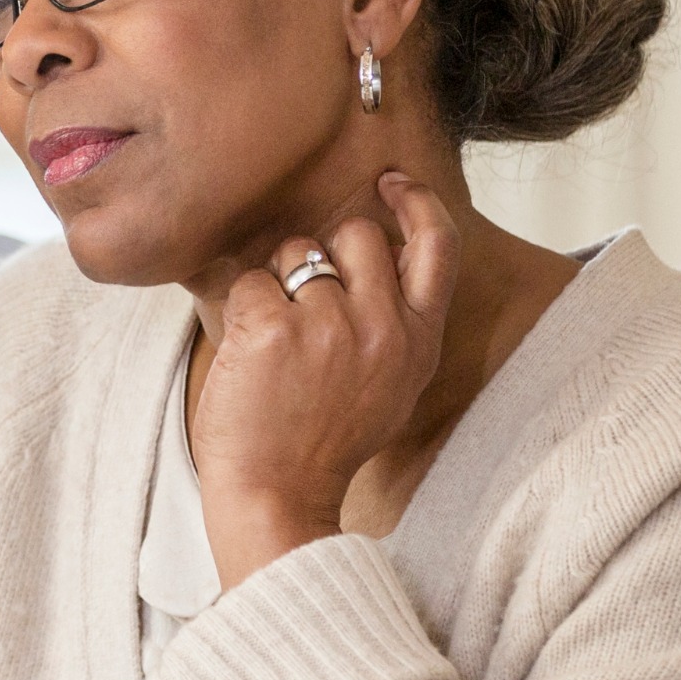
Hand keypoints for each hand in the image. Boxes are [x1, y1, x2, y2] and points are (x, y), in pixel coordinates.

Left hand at [190, 172, 460, 588]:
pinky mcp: (272, 328)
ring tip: (277, 350)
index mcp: (418, 341)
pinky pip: (251, 283)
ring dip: (278, 287)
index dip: (416, 202)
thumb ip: (396, 322)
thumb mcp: (392, 386)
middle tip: (304, 304)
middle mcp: (382, 327)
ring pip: (296, 254)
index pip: (437, 245)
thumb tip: (382, 254)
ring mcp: (328, 325)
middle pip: (358, 235)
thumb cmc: (325, 442)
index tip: (390, 184)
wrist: (279, 496)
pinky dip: (243, 313)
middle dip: (325, 253)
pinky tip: (250, 360)